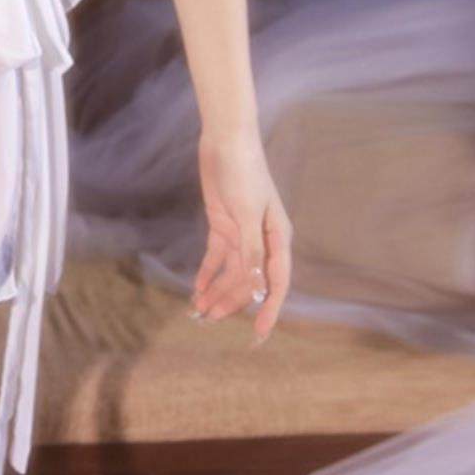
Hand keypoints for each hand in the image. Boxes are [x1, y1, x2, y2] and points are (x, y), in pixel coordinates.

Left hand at [189, 128, 291, 346]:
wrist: (226, 139)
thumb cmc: (244, 172)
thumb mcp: (248, 213)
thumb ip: (251, 250)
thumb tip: (256, 287)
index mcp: (277, 238)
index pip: (276, 283)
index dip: (268, 310)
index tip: (258, 336)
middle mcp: (262, 240)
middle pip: (248, 281)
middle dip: (231, 302)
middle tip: (208, 321)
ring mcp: (242, 232)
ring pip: (230, 271)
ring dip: (216, 290)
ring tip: (198, 310)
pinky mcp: (224, 223)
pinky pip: (217, 256)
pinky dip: (207, 272)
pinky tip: (197, 288)